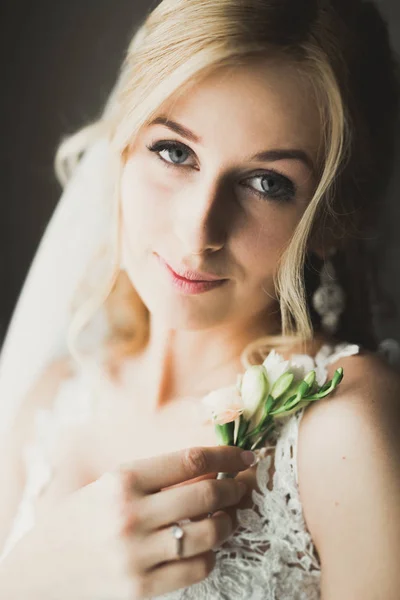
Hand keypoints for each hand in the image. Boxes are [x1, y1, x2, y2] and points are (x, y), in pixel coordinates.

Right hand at [37, 445, 252, 599]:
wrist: (38, 571)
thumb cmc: (77, 520)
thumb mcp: (109, 486)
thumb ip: (156, 478)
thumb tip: (211, 468)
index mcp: (122, 480)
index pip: (190, 460)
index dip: (226, 455)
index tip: (245, 455)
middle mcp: (131, 514)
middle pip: (206, 494)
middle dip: (235, 487)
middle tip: (242, 486)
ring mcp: (136, 554)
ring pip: (208, 533)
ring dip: (228, 522)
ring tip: (229, 516)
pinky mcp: (140, 589)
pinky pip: (196, 569)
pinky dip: (210, 555)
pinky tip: (207, 547)